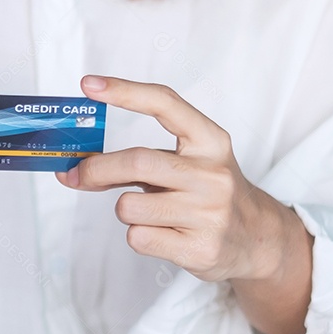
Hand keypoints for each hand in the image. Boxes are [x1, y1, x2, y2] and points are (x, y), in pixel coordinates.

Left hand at [56, 75, 311, 333]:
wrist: (258, 239)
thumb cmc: (208, 195)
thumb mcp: (187, 165)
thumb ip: (137, 162)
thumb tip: (74, 170)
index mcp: (210, 141)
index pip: (165, 104)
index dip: (125, 91)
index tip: (90, 84)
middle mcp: (213, 173)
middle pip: (137, 161)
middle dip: (96, 169)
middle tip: (77, 175)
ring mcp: (210, 213)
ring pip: (130, 206)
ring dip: (124, 209)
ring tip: (150, 212)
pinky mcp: (200, 248)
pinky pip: (139, 237)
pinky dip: (138, 235)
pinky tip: (163, 233)